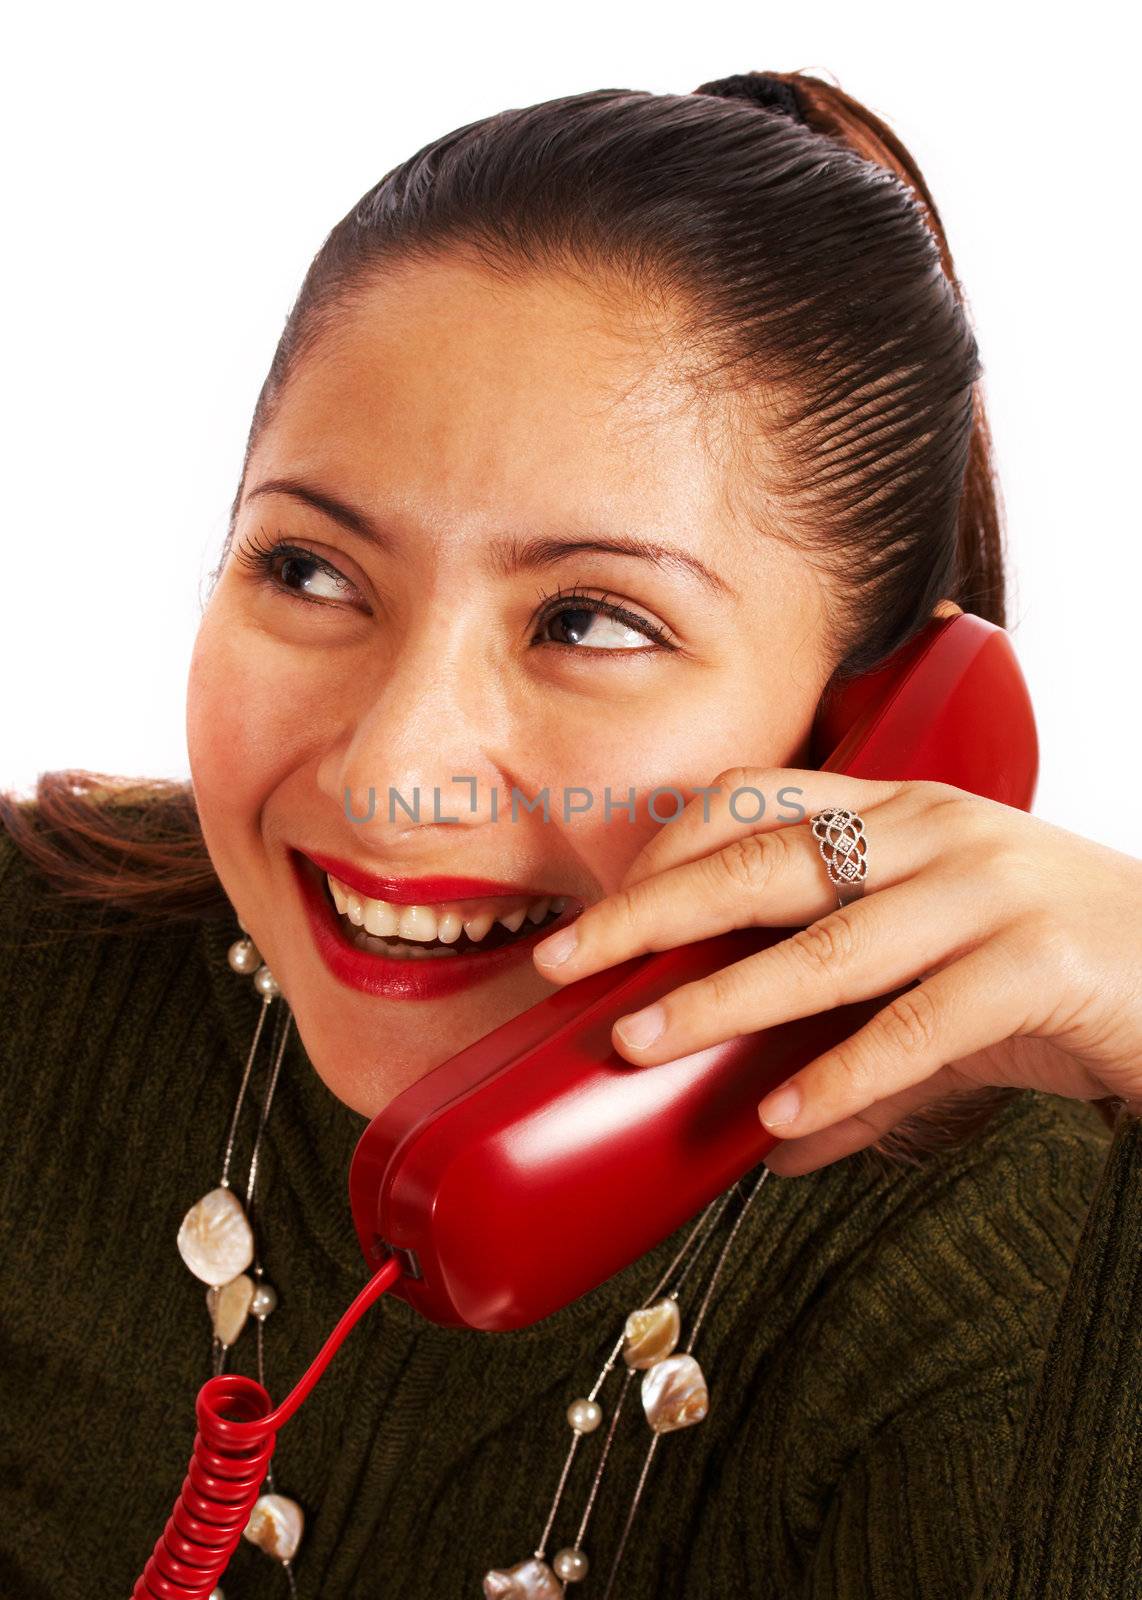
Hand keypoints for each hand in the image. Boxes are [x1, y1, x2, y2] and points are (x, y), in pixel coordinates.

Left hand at [532, 769, 1141, 1176]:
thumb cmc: (1060, 971)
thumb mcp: (944, 978)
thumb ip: (856, 1045)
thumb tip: (770, 1138)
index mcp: (900, 811)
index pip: (755, 800)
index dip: (666, 849)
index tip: (599, 908)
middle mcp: (936, 832)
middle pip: (760, 863)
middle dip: (649, 914)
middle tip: (564, 961)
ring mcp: (989, 890)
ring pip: (825, 945)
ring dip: (719, 999)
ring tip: (641, 1042)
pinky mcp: (1039, 964)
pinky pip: (917, 1025)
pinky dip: (842, 1076)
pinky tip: (781, 1119)